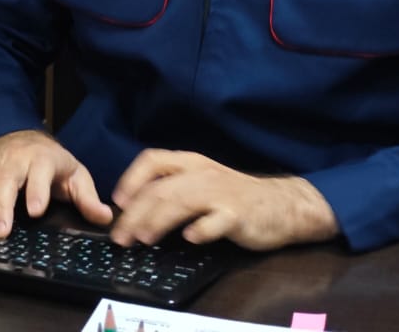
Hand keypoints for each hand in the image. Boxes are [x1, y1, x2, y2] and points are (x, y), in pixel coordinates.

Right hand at [0, 129, 113, 237]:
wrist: (28, 140)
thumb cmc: (53, 164)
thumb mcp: (75, 176)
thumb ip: (87, 198)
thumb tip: (106, 217)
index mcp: (43, 160)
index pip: (41, 172)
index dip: (38, 190)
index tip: (35, 209)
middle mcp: (15, 160)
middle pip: (8, 178)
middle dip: (4, 202)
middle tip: (2, 228)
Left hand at [109, 150, 339, 250]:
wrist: (280, 205)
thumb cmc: (234, 196)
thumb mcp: (201, 183)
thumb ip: (173, 189)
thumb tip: (133, 211)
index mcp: (191, 163)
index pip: (153, 160)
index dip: (131, 179)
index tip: (117, 202)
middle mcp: (202, 174)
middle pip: (161, 188)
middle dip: (136, 213)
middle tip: (121, 237)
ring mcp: (221, 193)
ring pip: (182, 202)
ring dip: (158, 221)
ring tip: (143, 238)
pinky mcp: (238, 215)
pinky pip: (217, 220)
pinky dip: (202, 229)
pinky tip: (190, 238)